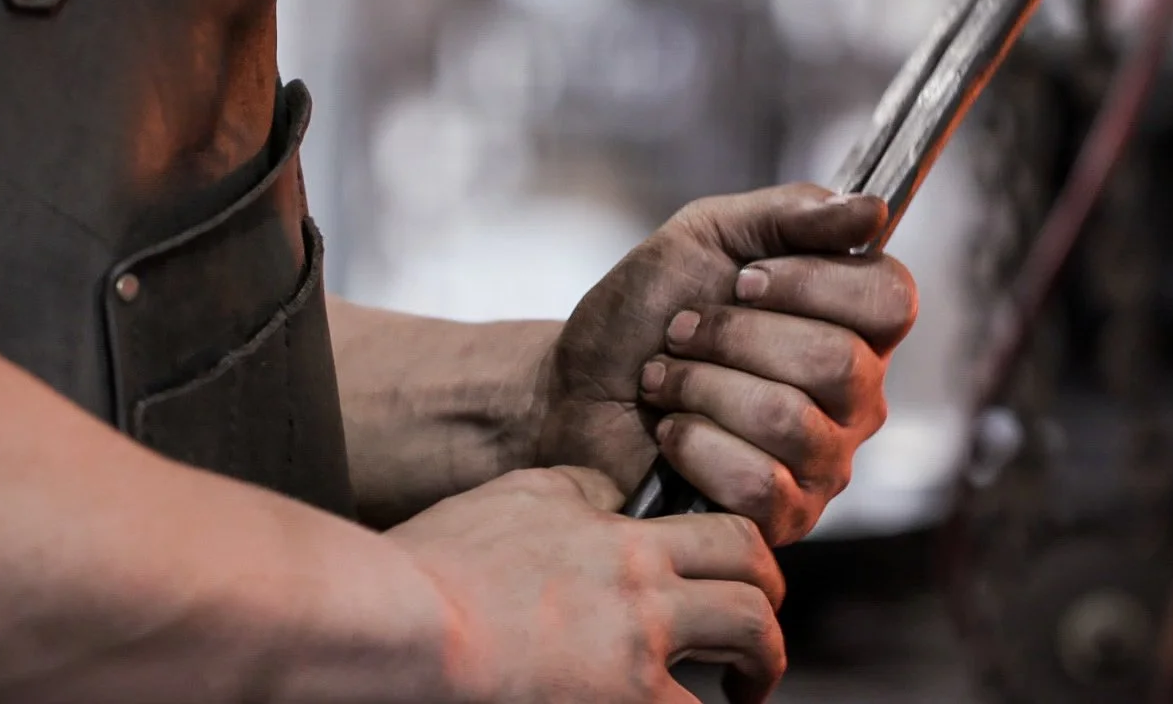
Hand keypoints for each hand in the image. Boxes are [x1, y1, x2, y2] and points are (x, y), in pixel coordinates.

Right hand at [390, 467, 785, 703]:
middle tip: (756, 646)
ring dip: (752, 679)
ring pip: (740, 666)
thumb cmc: (443, 561)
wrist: (404, 621)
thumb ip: (579, 489)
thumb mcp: (519, 495)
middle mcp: (645, 599)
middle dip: (767, 626)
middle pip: (754, 603)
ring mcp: (633, 662)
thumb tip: (611, 495)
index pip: (732, 535)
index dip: (754, 557)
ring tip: (740, 693)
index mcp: (625, 541)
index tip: (748, 577)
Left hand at [535, 185, 916, 544]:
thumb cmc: (642, 315)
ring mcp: (824, 462)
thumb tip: (874, 210)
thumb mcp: (704, 236)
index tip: (744, 279)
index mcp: (850, 323)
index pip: (892, 299)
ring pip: (791, 421)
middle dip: (734, 336)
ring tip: (663, 379)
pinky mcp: (783, 518)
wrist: (571, 389)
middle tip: (681, 330)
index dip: (814, 283)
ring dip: (702, 386)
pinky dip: (694, 445)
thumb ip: (790, 213)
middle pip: (838, 362)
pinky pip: (760, 483)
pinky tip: (669, 432)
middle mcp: (854, 397)